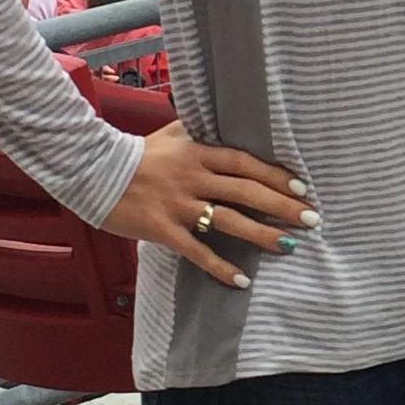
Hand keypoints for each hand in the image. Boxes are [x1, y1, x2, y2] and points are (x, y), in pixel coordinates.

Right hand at [105, 123, 314, 290]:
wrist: (92, 171)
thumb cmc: (134, 154)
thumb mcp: (169, 135)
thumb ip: (196, 130)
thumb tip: (221, 123)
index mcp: (196, 153)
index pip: (244, 162)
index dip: (274, 174)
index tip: (301, 187)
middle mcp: (193, 177)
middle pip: (245, 191)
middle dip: (282, 206)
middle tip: (311, 219)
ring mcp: (178, 205)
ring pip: (228, 221)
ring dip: (261, 235)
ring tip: (289, 246)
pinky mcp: (162, 229)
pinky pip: (197, 250)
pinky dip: (220, 266)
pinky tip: (241, 281)